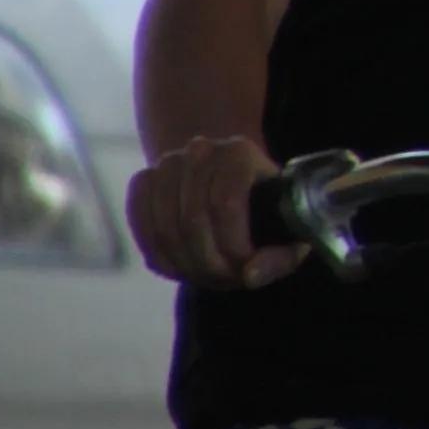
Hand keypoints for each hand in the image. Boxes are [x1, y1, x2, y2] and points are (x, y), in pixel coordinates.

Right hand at [125, 136, 304, 289]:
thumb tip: (249, 274)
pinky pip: (141, 227)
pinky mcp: (143, 182)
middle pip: (193, 220)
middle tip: (223, 278)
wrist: (229, 187)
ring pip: (165, 229)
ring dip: (183, 264)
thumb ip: (280, 257)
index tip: (244, 267)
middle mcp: (200, 150)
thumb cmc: (265, 213)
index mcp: (240, 153)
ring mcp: (167, 164)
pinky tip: (178, 264)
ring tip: (204, 274)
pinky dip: (157, 255)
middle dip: (208, 262)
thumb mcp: (288, 232)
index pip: (226, 204)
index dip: (232, 245)